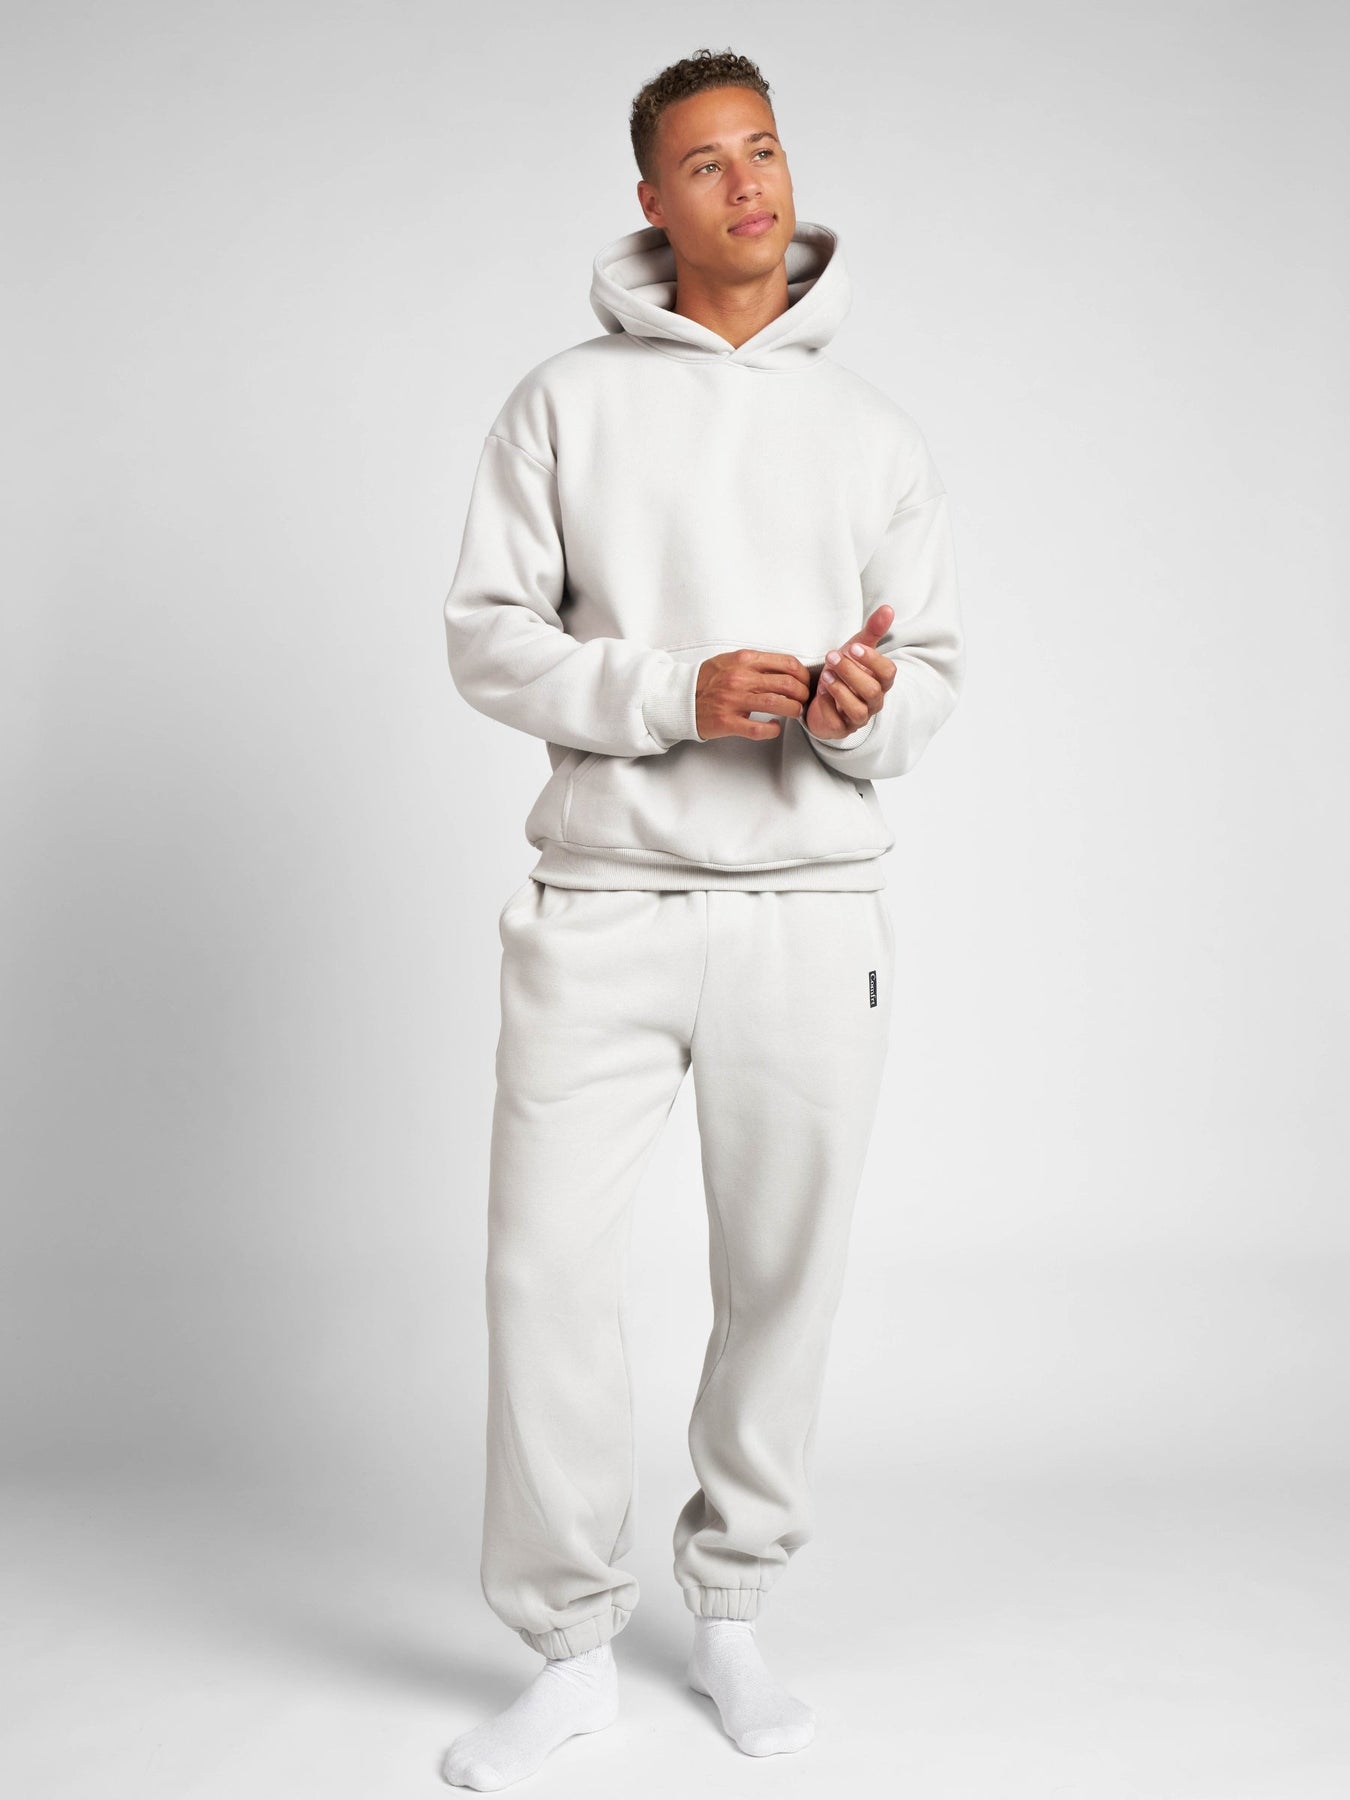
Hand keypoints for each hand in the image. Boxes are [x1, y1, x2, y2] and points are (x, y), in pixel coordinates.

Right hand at [694, 649, 812, 741]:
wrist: (681, 698)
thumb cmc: (707, 680)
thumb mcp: (731, 660)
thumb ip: (756, 662)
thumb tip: (786, 668)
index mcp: (744, 660)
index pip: (787, 664)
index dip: (803, 675)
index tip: (805, 682)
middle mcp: (740, 678)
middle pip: (787, 684)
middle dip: (802, 693)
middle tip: (803, 699)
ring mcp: (734, 701)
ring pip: (777, 704)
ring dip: (793, 709)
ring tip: (794, 712)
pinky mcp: (728, 722)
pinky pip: (758, 728)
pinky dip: (772, 729)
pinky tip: (775, 727)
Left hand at [804, 606, 895, 740]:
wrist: (822, 697)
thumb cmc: (844, 672)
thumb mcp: (856, 649)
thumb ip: (872, 631)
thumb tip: (888, 608)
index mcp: (881, 681)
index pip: (888, 673)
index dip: (873, 661)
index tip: (853, 648)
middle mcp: (873, 701)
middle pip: (872, 691)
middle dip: (851, 672)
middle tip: (832, 657)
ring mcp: (858, 717)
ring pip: (858, 709)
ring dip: (840, 690)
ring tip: (825, 675)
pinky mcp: (841, 729)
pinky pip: (837, 722)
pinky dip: (827, 707)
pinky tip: (820, 693)